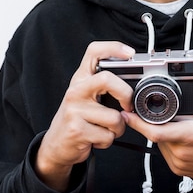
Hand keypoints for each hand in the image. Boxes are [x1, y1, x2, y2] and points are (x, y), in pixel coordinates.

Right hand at [35, 41, 135, 191]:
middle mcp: (75, 90)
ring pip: (114, 117)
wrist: (56, 144)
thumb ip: (105, 85)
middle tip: (128, 105)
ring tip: (106, 128)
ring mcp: (74, 110)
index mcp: (81, 79)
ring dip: (118, 128)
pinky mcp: (77, 130)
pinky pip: (108, 135)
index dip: (113, 48)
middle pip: (106, 79)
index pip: (94, 52)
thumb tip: (136, 84)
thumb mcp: (87, 95)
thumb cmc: (77, 118)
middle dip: (125, 94)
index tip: (130, 53)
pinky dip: (108, 140)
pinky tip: (97, 138)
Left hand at [123, 53, 192, 185]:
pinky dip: (168, 141)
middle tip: (164, 111)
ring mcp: (180, 163)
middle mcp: (182, 152)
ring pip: (160, 143)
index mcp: (191, 136)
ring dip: (162, 130)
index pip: (156, 131)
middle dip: (156, 120)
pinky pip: (166, 152)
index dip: (139, 122)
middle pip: (156, 133)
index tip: (128, 112)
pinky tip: (180, 134)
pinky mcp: (179, 169)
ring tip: (178, 122)